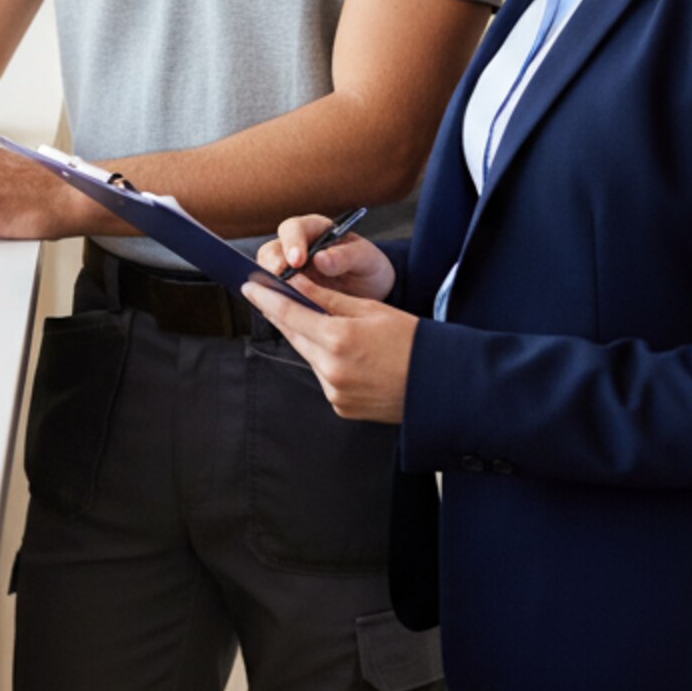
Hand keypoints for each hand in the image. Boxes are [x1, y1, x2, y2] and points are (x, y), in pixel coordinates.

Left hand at [242, 279, 417, 424]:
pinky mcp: (340, 406)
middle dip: (282, 316)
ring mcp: (335, 391)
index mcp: (339, 339)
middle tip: (268, 297)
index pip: (290, 314)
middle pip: (294, 335)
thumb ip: (328, 299)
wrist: (442, 386)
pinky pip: (324, 376)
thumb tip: (295, 284)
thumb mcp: (371, 310)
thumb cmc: (413, 341)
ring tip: (322, 325)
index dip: (266, 299)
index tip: (249, 286)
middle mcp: (332, 369)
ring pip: (308, 357)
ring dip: (309, 339)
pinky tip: (345, 354)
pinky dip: (326, 362)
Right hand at [255, 213, 395, 301]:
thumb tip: (322, 258)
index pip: (294, 229)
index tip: (297, 261)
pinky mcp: (286, 290)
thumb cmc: (366, 267)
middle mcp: (295, 247)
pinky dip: (272, 302)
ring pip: (265, 272)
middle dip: (272, 266)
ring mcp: (287, 270)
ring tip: (280, 298)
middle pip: (271, 250)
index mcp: (314, 230)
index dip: (292, 243)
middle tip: (281, 280)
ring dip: (268, 285)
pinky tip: (280, 311)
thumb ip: (347, 256)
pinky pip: (271, 294)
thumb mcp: (366, 259)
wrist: (370, 291)